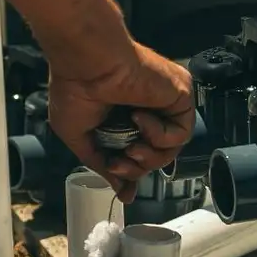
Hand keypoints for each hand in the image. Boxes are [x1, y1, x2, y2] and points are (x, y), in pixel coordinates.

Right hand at [47, 41, 194, 201]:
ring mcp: (166, 102)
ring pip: (172, 148)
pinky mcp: (180, 94)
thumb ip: (103, 165)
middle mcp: (149, 108)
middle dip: (138, 167)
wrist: (87, 63)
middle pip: (158, 155)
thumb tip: (123, 193)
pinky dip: (159, 134)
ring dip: (150, 156)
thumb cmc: (75, 90)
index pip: (141, 152)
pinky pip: (181, 132)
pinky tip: (139, 118)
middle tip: (119, 162)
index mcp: (124, 115)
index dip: (132, 170)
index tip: (119, 178)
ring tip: (131, 145)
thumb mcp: (81, 138)